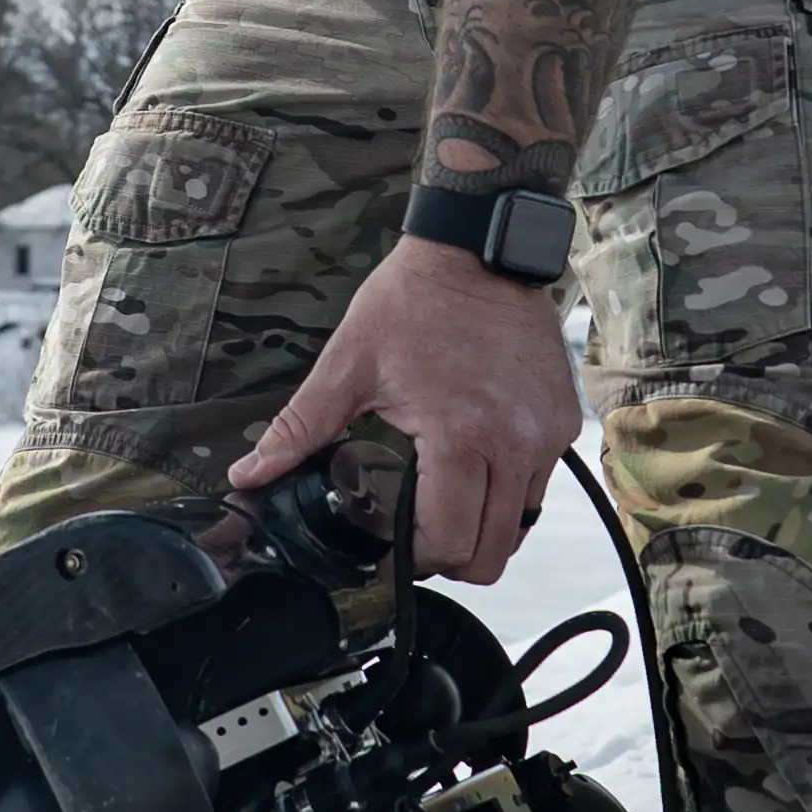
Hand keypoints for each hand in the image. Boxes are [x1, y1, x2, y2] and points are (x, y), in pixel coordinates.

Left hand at [229, 240, 582, 584]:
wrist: (478, 249)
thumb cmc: (415, 300)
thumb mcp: (349, 364)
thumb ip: (299, 428)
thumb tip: (249, 475)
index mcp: (460, 434)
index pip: (447, 540)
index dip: (411, 562)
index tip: (385, 554)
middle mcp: (515, 443)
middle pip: (491, 554)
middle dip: (448, 559)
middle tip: (414, 540)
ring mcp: (546, 435)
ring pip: (520, 527)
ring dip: (482, 531)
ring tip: (442, 508)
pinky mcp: (562, 421)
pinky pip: (539, 488)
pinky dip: (507, 497)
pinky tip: (473, 472)